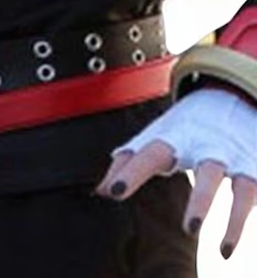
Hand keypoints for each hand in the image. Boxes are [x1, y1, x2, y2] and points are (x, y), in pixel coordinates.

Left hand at [95, 88, 256, 259]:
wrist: (229, 94)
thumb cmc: (184, 126)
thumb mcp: (155, 138)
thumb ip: (128, 163)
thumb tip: (100, 192)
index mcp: (173, 138)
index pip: (148, 153)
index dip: (130, 171)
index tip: (114, 193)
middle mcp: (204, 147)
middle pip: (205, 169)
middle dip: (201, 198)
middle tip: (190, 229)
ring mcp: (231, 157)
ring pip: (235, 184)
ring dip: (230, 214)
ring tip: (218, 246)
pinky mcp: (253, 168)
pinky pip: (251, 194)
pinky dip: (242, 220)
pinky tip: (229, 246)